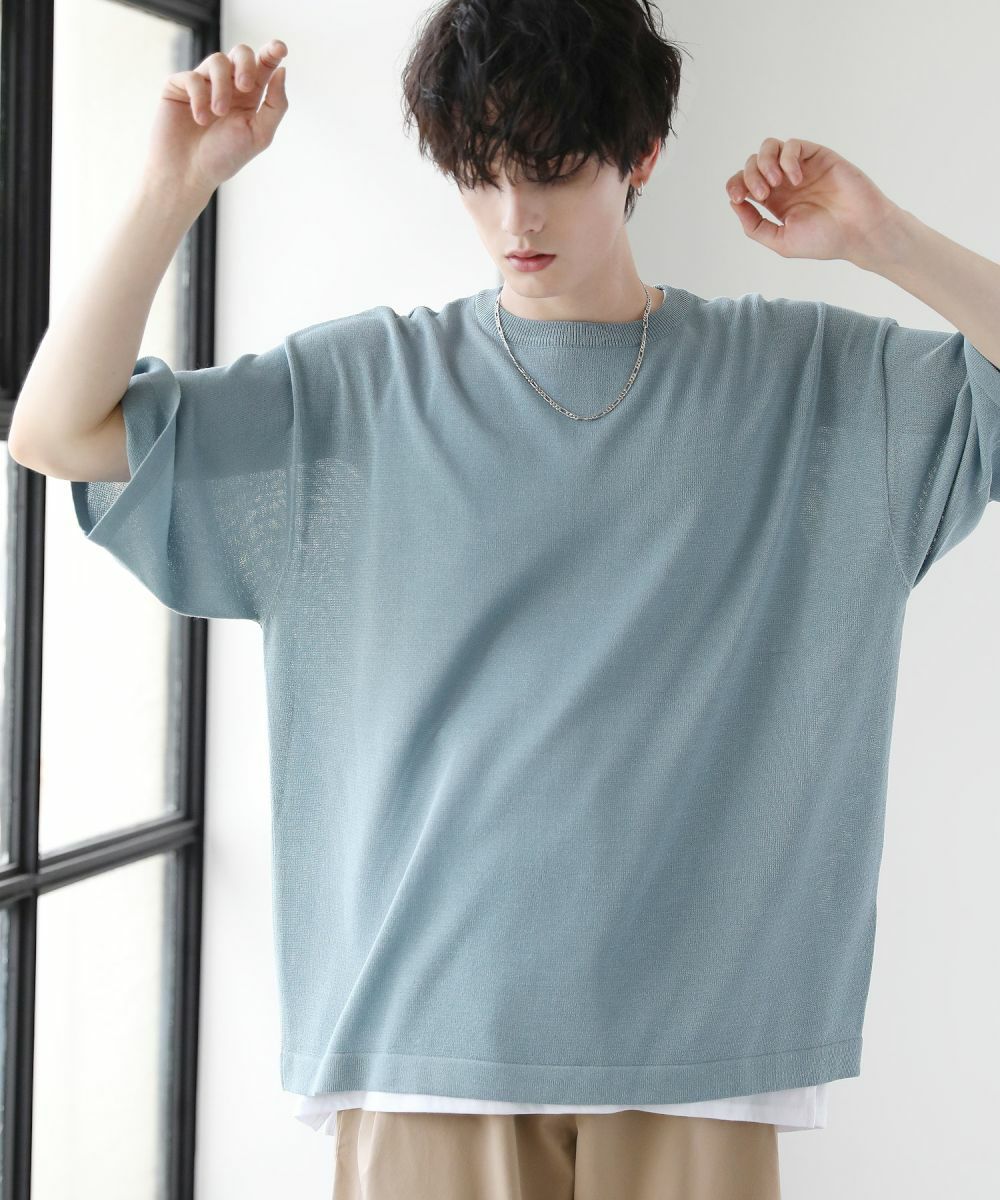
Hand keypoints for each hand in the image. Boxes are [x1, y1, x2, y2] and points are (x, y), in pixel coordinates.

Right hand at [141, 38, 288, 198]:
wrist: (188, 173)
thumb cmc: (225, 158)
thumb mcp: (259, 134)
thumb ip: (275, 105)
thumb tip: (282, 70)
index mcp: (250, 96)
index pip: (263, 66)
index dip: (272, 53)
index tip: (280, 48)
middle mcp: (227, 85)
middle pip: (241, 52)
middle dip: (246, 64)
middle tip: (246, 86)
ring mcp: (203, 83)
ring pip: (218, 61)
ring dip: (222, 87)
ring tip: (218, 114)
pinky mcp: (178, 85)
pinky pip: (192, 77)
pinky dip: (199, 97)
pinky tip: (200, 119)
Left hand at [724, 137, 901, 264]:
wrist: (859, 231)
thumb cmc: (825, 240)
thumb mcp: (781, 241)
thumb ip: (755, 226)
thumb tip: (735, 203)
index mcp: (774, 202)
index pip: (743, 183)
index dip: (735, 185)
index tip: (738, 197)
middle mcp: (785, 182)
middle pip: (751, 164)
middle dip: (749, 177)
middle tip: (763, 195)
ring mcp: (801, 167)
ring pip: (769, 147)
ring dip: (765, 163)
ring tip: (776, 184)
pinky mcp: (817, 156)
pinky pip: (793, 145)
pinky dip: (788, 159)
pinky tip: (797, 179)